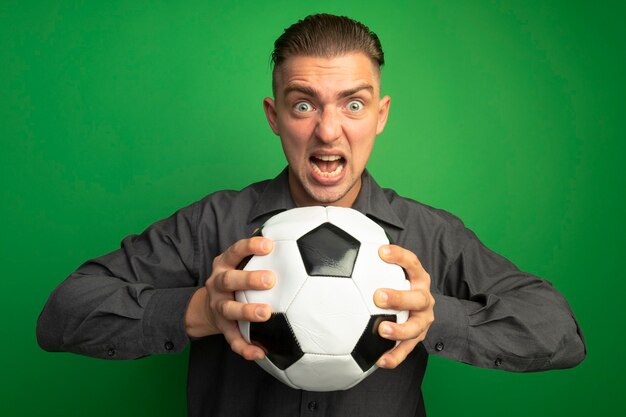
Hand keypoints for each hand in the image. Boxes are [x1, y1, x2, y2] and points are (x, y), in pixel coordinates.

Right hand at [185, 236, 274, 360]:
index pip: (235, 251)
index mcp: (224, 264)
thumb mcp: (239, 262)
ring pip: (229, 309)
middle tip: (271, 280)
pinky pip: (232, 339)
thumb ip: (256, 251)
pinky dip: (245, 347)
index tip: (269, 245)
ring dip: (246, 311)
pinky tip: (260, 352)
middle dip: (249, 279)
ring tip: (265, 314)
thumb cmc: (235, 278)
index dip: (250, 246)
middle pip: (229, 279)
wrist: (207, 307)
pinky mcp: (222, 327)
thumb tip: (283, 230)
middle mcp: (217, 284)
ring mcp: (218, 306)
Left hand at [374, 244, 434, 368]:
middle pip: (418, 297)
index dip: (399, 256)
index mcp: (418, 278)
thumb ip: (373, 259)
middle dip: (400, 297)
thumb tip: (342, 244)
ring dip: (400, 329)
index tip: (381, 251)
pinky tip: (379, 360)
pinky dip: (394, 356)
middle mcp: (423, 298)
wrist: (419, 309)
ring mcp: (422, 320)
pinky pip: (406, 350)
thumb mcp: (392, 270)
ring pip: (416, 327)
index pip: (412, 263)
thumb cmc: (396, 284)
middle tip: (378, 296)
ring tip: (382, 330)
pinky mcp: (417, 339)